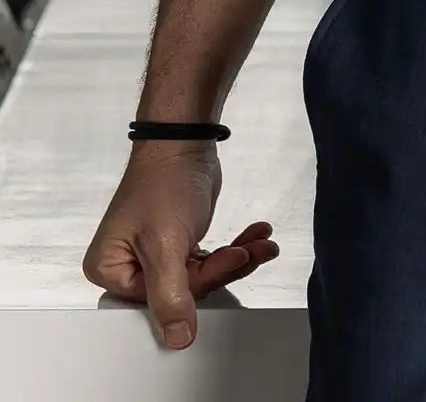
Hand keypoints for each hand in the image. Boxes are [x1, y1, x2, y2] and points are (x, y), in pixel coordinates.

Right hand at [82, 143, 278, 348]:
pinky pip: (209, 258)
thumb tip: (177, 338)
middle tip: (252, 250)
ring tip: (261, 242)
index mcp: (111, 270)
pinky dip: (235, 247)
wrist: (184, 140)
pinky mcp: (179, 243)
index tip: (232, 261)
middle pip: (185, 288)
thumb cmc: (163, 181)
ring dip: (238, 257)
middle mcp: (129, 266)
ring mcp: (156, 255)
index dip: (201, 283)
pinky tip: (256, 236)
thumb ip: (171, 294)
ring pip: (203, 274)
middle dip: (226, 267)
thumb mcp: (165, 243)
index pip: (159, 300)